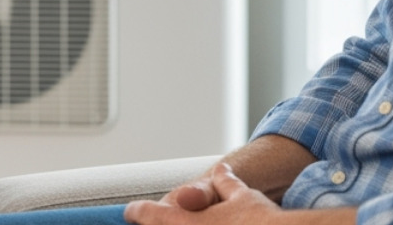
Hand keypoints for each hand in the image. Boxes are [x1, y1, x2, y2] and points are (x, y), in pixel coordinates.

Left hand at [125, 163, 287, 223]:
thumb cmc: (260, 221)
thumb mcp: (241, 195)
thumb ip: (225, 183)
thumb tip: (222, 171)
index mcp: (185, 221)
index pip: (148, 214)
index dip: (137, 211)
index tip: (131, 211)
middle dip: (155, 224)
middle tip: (149, 221)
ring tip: (190, 222)